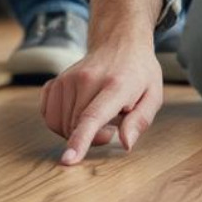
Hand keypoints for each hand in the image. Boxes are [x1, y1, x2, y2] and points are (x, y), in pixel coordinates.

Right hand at [41, 44, 164, 164]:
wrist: (120, 42)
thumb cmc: (139, 73)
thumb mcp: (153, 96)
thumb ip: (140, 121)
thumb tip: (126, 143)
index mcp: (115, 85)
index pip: (92, 117)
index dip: (80, 140)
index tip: (68, 159)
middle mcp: (86, 79)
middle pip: (74, 126)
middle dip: (92, 138)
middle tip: (112, 127)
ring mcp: (67, 78)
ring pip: (60, 124)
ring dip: (76, 130)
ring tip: (97, 117)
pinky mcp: (56, 81)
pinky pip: (48, 115)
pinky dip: (61, 122)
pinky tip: (78, 113)